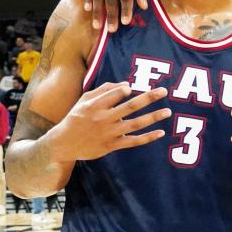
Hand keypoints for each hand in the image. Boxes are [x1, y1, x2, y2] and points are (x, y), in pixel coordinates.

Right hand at [48, 82, 171, 161]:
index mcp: (95, 105)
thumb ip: (104, 90)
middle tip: (164, 91)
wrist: (63, 144)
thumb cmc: (76, 117)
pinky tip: (161, 132)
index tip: (132, 88)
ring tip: (168, 111)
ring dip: (153, 117)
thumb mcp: (84, 100)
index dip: (126, 89)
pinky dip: (148, 138)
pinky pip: (133, 141)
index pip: (116, 94)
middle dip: (149, 98)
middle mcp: (103, 119)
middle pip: (130, 106)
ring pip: (135, 124)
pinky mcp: (112, 146)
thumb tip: (127, 84)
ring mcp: (109, 133)